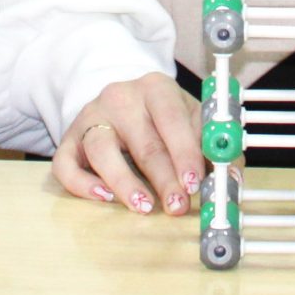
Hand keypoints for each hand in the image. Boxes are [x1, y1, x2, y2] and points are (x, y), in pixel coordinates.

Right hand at [54, 75, 201, 213]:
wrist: (122, 102)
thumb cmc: (162, 118)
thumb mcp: (191, 120)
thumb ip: (211, 147)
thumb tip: (229, 176)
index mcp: (156, 88)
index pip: (171, 118)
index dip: (184, 151)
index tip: (195, 182)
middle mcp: (120, 97)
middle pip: (142, 141)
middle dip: (163, 178)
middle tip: (176, 206)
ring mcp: (91, 116)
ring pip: (102, 149)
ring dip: (124, 182)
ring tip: (143, 206)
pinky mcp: (69, 138)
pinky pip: (65, 163)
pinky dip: (81, 183)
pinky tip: (102, 198)